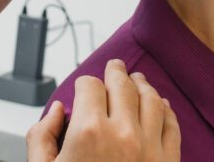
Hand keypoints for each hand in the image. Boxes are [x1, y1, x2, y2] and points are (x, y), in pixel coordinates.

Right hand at [26, 59, 179, 161]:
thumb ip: (41, 136)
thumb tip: (58, 112)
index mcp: (89, 131)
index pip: (89, 86)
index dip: (83, 84)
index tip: (83, 89)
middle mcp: (123, 133)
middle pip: (122, 84)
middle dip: (115, 73)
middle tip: (114, 66)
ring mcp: (150, 148)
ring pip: (150, 98)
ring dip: (142, 85)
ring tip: (137, 80)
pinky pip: (172, 124)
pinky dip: (166, 110)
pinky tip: (161, 105)